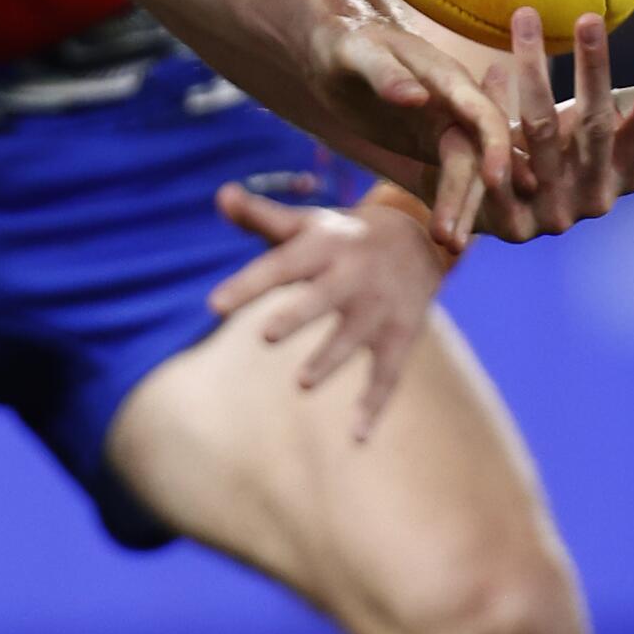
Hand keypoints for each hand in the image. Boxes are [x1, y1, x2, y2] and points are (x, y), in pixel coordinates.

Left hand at [209, 185, 447, 439]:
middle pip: (321, 298)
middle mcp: (352, 276)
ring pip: (352, 339)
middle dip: (297, 315)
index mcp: (323, 247)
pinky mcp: (400, 337)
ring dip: (328, 360)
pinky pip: (388, 375)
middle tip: (266, 336)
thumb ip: (260, 216)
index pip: (279, 265)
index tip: (213, 306)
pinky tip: (356, 438)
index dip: (247, 285)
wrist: (420, 238)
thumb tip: (221, 195)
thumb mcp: (306, 222)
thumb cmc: (343, 235)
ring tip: (301, 383)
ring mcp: (378, 309)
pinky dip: (374, 406)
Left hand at [310, 16, 512, 250]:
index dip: (498, 146)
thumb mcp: (354, 52)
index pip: (483, 112)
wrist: (329, 48)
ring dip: (461, 207)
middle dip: (472, 195)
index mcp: (445, 75)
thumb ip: (384, 72)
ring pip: (467, 172)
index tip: (499, 182)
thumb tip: (418, 98)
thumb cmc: (341, 40)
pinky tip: (447, 235)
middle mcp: (456, 102)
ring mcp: (446, 124)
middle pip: (479, 153)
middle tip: (453, 239)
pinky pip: (452, 177)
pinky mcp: (432, 144)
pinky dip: (451, 203)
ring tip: (448, 244)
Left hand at [475, 8, 633, 241]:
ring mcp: (553, 213)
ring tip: (526, 16)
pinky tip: (487, 69)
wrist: (494, 207)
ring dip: (533, 72)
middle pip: (596, 123)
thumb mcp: (611, 124)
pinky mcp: (507, 222)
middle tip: (589, 16)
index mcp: (629, 172)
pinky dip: (491, 109)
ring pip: (539, 130)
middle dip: (595, 69)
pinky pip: (495, 157)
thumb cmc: (562, 150)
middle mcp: (597, 197)